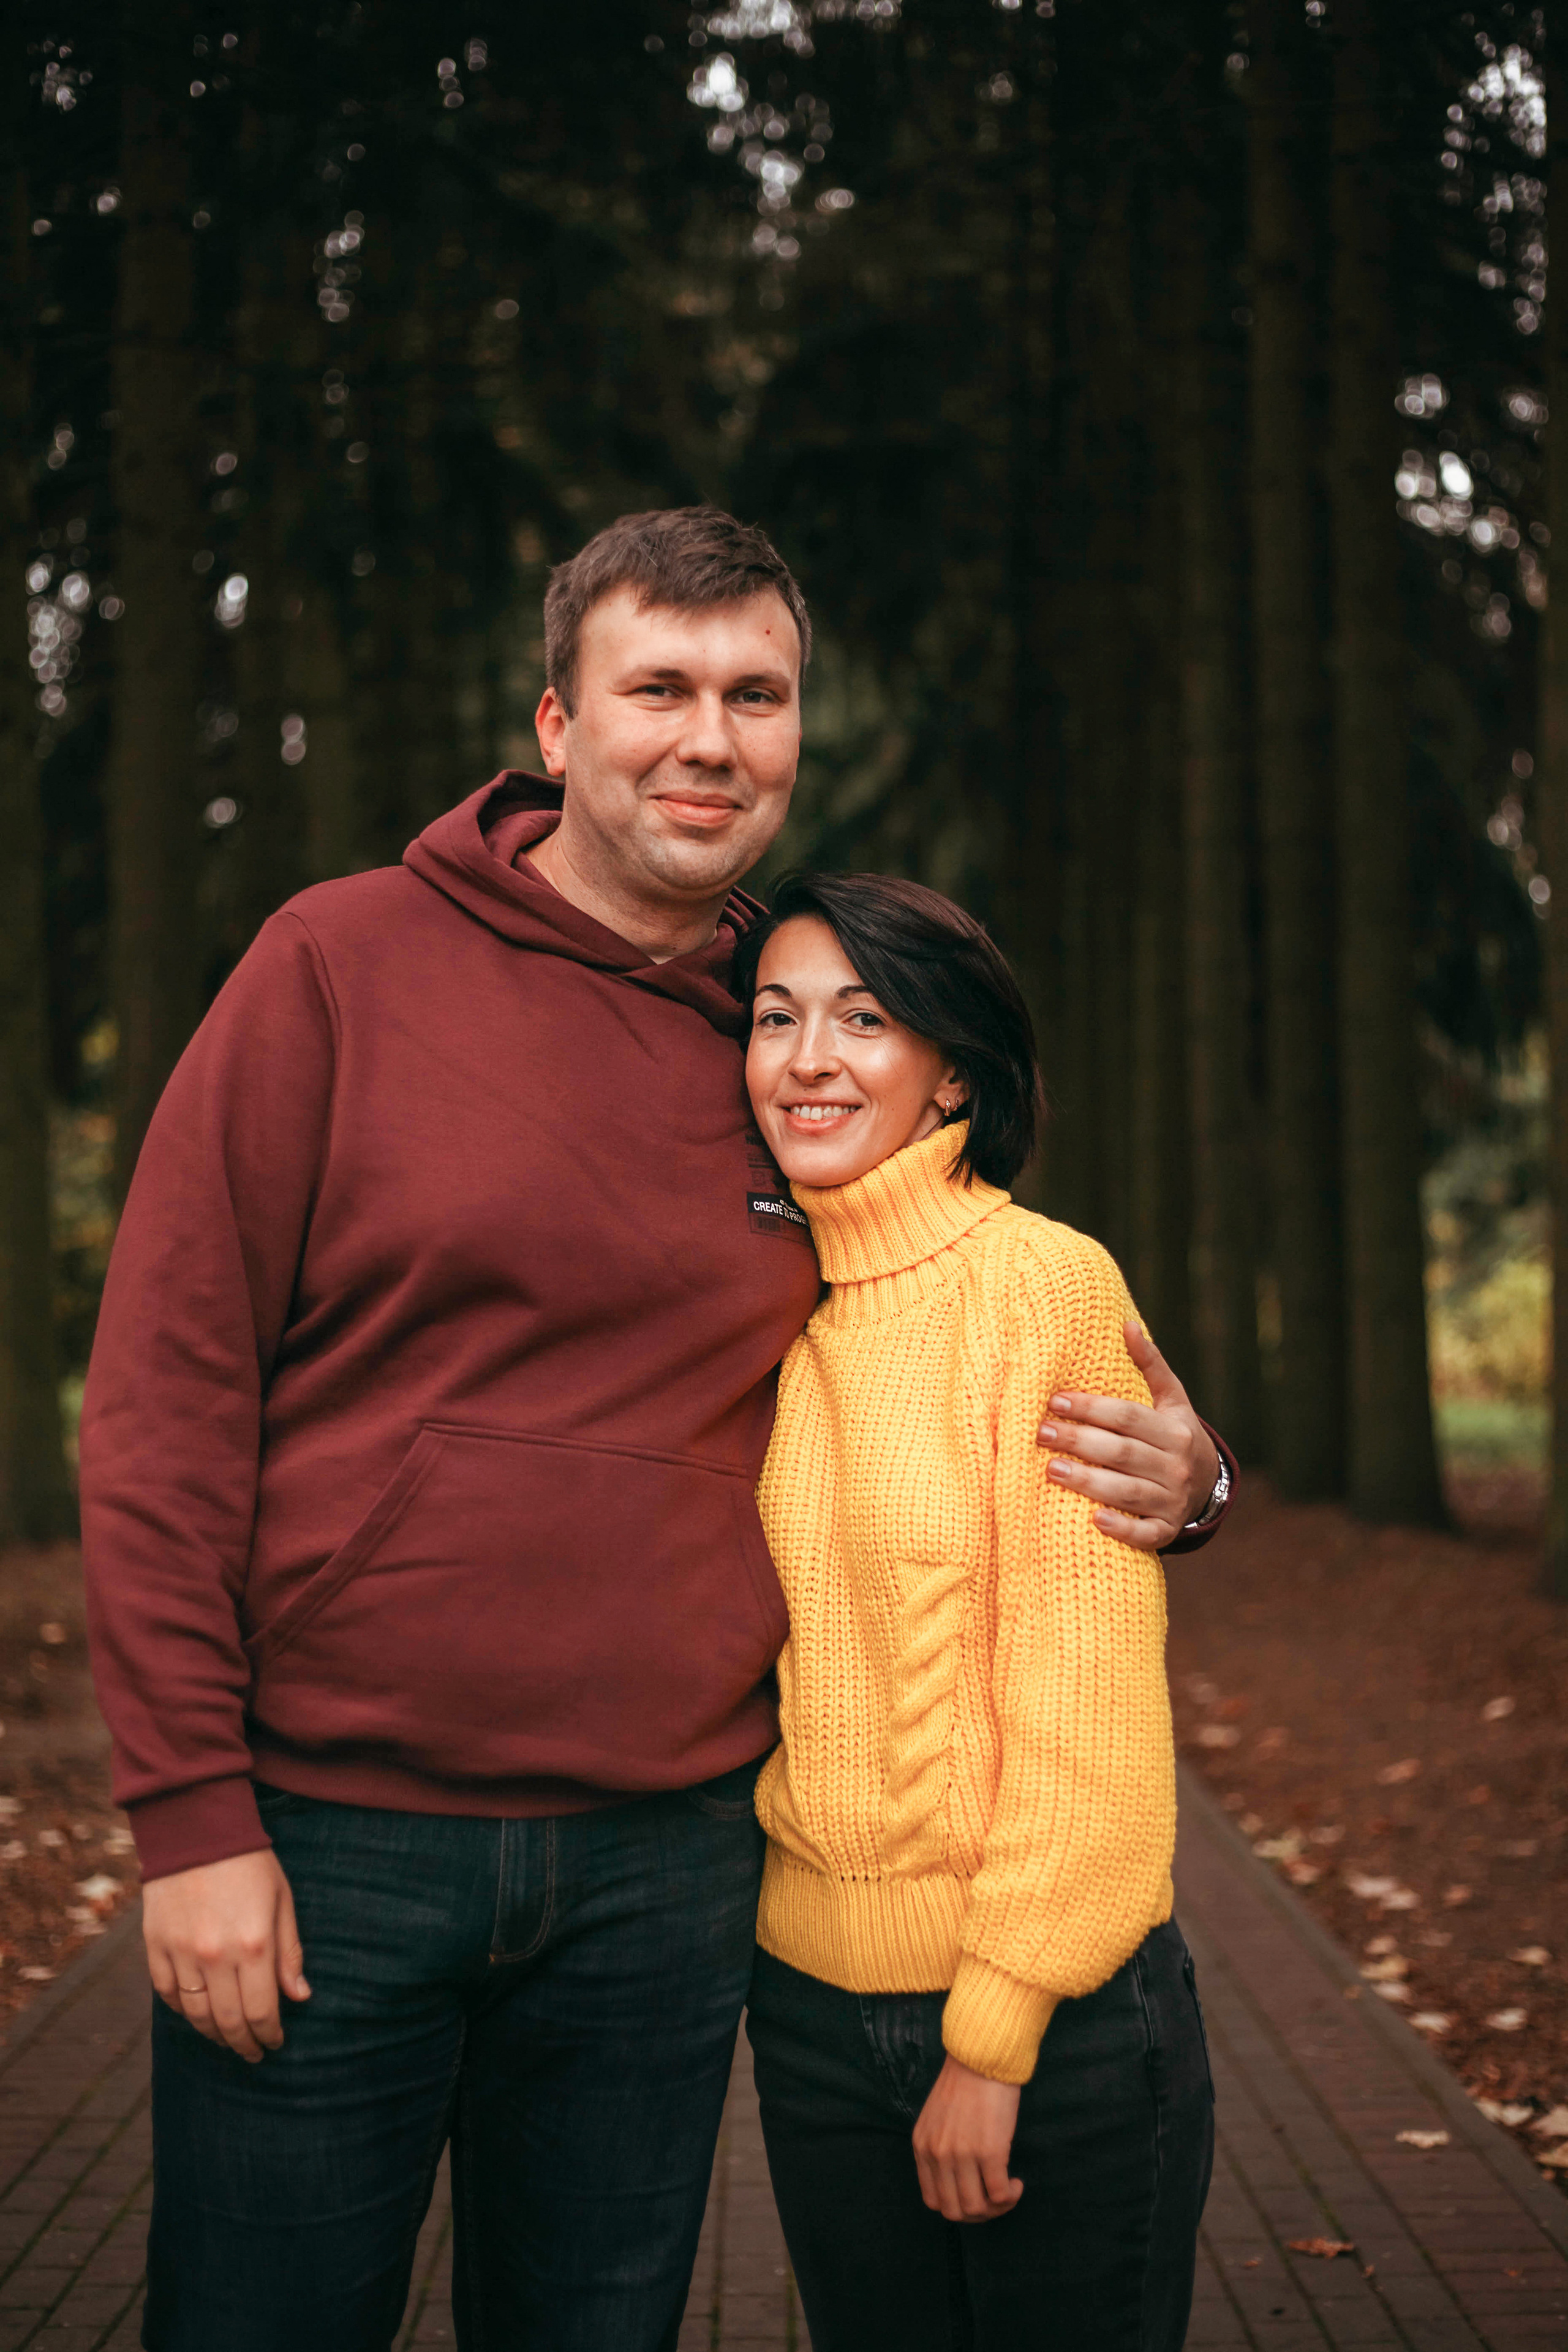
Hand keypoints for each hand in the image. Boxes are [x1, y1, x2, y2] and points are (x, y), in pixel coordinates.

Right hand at [142, 1849, 309, 2062]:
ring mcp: (181, 1954)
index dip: (270, 2035)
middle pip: (229, 2022)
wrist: (196, 1829)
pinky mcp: (156, 1947)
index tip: (275, 2043)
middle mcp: (216, 1956)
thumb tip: (299, 1997)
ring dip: (214, 2034)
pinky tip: (197, 2013)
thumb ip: (289, 1952)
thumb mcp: (282, 1901)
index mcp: (254, 1945)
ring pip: (196, 2015)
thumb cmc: (249, 1863)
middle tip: (254, 2052)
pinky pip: (167, 1994)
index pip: (262, 2011)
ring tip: (228, 2039)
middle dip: (244, 2044)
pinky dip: (183, 2010)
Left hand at [911, 2055, 1023, 2222]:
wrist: (982, 2057)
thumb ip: (940, 2148)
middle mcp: (937, 2154)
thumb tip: (958, 2182)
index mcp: (922, 2147)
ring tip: (1007, 2190)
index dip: (957, 2207)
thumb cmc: (964, 2083)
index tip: (975, 2195)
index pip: (933, 2200)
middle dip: (978, 2214)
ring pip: (976, 2208)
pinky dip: (1009, 2196)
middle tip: (994, 2200)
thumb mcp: (937, 2119)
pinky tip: (1016, 2183)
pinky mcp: (989, 2151)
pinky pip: (998, 2194)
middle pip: (954, 2211)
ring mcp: (961, 2154)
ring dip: (996, 2208)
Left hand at [1036, 1321, 1219, 1552]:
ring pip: (1128, 1492)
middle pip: (1122, 1453)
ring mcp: (1172, 1501)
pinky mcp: (1166, 1529)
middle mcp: (1177, 1466)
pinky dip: (1122, 1529)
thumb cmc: (1174, 1433)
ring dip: (1088, 1482)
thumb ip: (1150, 1365)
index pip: (1127, 1417)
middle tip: (1042, 1433)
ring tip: (1051, 1470)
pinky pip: (1145, 1534)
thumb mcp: (1172, 1399)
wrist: (1208, 1484)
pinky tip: (1095, 1520)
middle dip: (1080, 1442)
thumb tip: (1127, 1325)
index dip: (1091, 1408)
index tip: (1055, 1401)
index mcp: (1176, 1431)